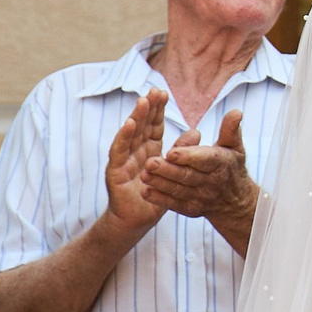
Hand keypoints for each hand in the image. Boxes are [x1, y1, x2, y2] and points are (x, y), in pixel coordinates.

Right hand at [98, 91, 169, 240]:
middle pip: (142, 125)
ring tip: (142, 101)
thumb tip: (197, 131)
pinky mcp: (114, 171)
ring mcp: (123, 159)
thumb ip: (181, 152)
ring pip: (130, 134)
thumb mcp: (174, 173)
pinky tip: (129, 124)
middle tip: (154, 90)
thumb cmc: (154, 198)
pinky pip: (119, 151)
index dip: (158, 110)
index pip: (154, 126)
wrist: (137, 221)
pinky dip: (123, 137)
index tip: (163, 93)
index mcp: (149, 150)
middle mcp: (135, 151)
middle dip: (147, 107)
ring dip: (136, 117)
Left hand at [140, 107, 256, 236]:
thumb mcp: (234, 147)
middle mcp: (210, 183)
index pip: (204, 160)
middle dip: (168, 170)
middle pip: (187, 176)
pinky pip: (174, 204)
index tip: (171, 152)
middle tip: (150, 162)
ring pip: (178, 190)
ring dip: (160, 184)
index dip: (188, 156)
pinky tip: (146, 192)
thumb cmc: (230, 167)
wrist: (235, 201)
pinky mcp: (190, 209)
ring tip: (144, 175)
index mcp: (220, 164)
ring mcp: (200, 198)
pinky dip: (160, 199)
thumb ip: (230, 130)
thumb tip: (236, 112)